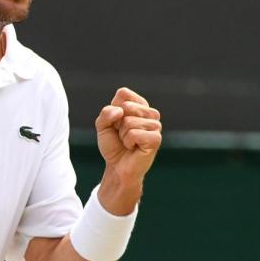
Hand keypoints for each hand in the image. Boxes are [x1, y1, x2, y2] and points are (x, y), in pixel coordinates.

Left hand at [95, 87, 161, 213]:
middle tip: (122, 135)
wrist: (118, 167)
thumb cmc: (113, 145)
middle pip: (126, 106)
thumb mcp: (102, 126)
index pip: (123, 93)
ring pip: (129, 121)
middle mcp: (150, 113)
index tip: (116, 123)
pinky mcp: (156, 138)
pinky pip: (134, 133)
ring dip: (123, 135)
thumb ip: (106, 113)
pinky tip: (134, 148)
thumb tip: (120, 111)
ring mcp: (156, 125)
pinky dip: (128, 142)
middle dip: (117, 123)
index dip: (114, 109)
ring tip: (128, 143)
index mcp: (139, 105)